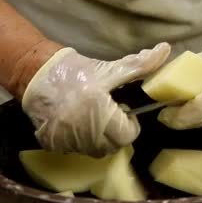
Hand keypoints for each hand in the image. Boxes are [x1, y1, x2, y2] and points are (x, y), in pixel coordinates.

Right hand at [21, 43, 170, 156]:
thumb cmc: (77, 71)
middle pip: (113, 147)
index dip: (130, 124)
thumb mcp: (111, 68)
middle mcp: (82, 129)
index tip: (123, 111)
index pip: (127, 134)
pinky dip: (80, 141)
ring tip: (94, 119)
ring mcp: (65, 139)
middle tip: (110, 115)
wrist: (36, 73)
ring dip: (100, 139)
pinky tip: (77, 124)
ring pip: (95, 152)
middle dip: (117, 133)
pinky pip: (75, 150)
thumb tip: (165, 50)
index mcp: (98, 110)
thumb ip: (140, 64)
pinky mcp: (51, 143)